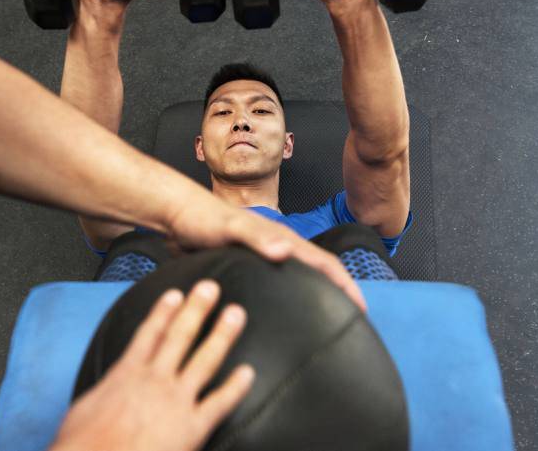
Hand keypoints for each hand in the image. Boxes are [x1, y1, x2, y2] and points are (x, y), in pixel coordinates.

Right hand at [49, 281, 253, 450]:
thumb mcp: (83, 411)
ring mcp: (176, 401)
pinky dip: (236, 387)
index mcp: (125, 375)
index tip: (175, 294)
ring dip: (222, 334)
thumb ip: (102, 394)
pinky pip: (220, 403)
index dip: (163, 312)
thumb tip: (105, 392)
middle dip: (196, 309)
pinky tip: (248, 374)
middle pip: (179, 336)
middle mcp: (154, 381)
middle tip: (211, 287)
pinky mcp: (192, 428)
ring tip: (236, 313)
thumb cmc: (82, 447)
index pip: (148, 335)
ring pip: (205, 359)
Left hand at [165, 197, 367, 312]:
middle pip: (317, 272)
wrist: (176, 214)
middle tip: (350, 323)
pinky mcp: (246, 267)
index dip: (345, 284)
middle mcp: (276, 248)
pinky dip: (287, 299)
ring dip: (315, 297)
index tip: (361, 309)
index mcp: (281, 239)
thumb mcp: (230, 227)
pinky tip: (281, 319)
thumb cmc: (202, 218)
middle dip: (337, 294)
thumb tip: (286, 251)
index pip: (323, 262)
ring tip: (323, 324)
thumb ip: (256, 237)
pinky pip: (275, 285)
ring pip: (298, 279)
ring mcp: (263, 258)